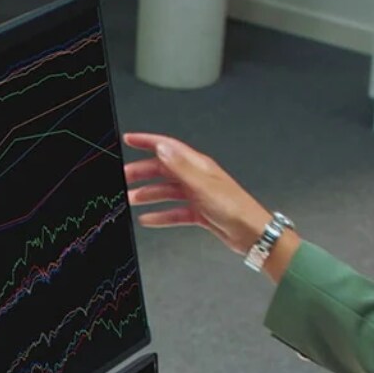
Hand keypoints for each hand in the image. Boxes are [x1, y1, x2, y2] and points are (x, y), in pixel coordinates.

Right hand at [122, 132, 273, 255]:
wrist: (251, 233)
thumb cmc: (235, 208)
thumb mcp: (203, 185)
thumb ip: (180, 167)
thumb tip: (162, 148)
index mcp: (198, 165)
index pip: (168, 147)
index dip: (147, 142)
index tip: (129, 139)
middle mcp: (197, 178)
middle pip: (163, 170)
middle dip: (141, 172)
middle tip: (122, 177)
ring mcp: (197, 195)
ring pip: (166, 191)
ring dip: (148, 194)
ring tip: (131, 199)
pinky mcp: (199, 213)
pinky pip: (174, 212)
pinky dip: (160, 215)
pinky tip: (149, 219)